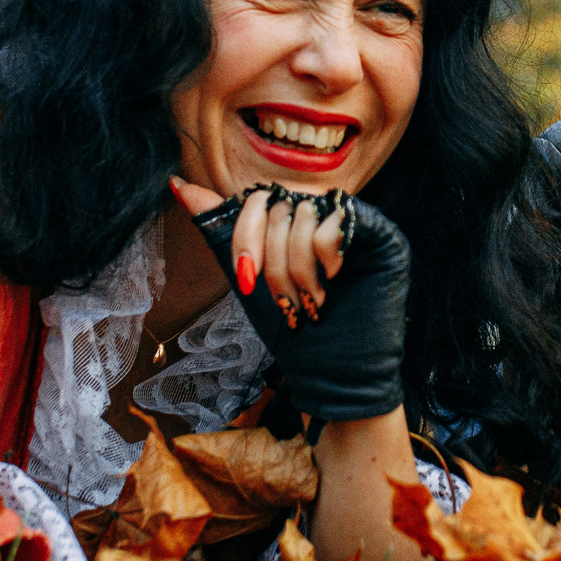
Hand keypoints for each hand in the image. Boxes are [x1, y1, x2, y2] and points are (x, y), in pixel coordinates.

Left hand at [173, 179, 410, 422]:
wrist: (334, 376)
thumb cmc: (294, 332)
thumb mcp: (247, 277)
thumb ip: (220, 230)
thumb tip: (176, 183)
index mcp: (294, 220)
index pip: (258, 199)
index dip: (245, 237)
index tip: (247, 280)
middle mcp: (325, 214)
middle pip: (279, 207)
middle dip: (272, 262)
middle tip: (287, 302)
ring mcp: (355, 223)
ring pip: (305, 212)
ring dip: (297, 268)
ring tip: (311, 301)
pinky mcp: (383, 236)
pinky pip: (337, 220)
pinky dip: (325, 257)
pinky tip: (335, 282)